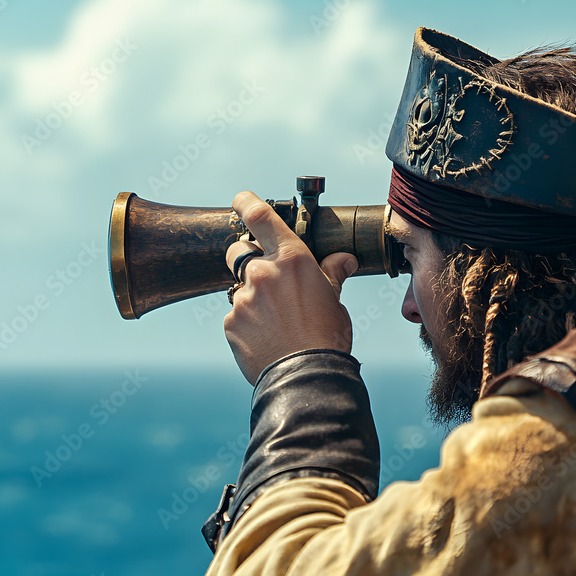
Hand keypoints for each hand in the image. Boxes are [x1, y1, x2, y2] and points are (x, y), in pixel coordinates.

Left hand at [224, 191, 357, 384]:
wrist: (306, 376)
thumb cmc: (326, 337)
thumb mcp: (334, 300)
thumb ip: (332, 274)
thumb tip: (344, 259)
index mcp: (291, 260)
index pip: (261, 218)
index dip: (247, 203)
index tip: (240, 199)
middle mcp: (262, 273)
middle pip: (238, 252)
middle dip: (245, 258)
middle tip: (264, 279)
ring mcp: (243, 297)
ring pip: (239, 289)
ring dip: (252, 298)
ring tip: (276, 322)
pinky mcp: (231, 322)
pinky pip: (235, 316)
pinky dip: (247, 323)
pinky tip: (266, 338)